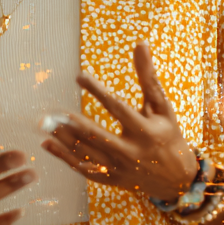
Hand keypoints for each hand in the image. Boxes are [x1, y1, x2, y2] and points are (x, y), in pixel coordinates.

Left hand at [41, 41, 197, 201]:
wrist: (178, 180)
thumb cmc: (169, 136)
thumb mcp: (162, 107)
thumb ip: (148, 77)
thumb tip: (141, 44)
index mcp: (146, 132)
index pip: (117, 108)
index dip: (98, 91)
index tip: (80, 76)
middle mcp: (131, 152)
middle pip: (95, 135)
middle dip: (71, 123)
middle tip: (51, 111)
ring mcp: (119, 168)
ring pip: (85, 153)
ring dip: (63, 138)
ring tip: (45, 123)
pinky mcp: (111, 179)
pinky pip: (83, 168)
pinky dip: (64, 157)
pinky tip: (48, 144)